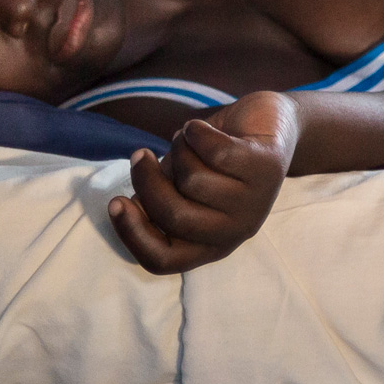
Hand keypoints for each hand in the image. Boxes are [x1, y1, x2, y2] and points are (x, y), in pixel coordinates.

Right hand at [109, 90, 296, 273]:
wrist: (266, 123)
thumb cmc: (213, 159)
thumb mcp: (178, 185)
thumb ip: (156, 200)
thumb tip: (127, 207)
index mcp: (210, 244)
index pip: (163, 260)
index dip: (132, 234)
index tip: (115, 201)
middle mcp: (235, 231)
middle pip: (175, 217)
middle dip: (147, 180)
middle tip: (139, 155)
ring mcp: (256, 202)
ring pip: (194, 179)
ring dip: (179, 149)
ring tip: (187, 139)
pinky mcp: (267, 169)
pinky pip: (216, 152)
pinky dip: (197, 132)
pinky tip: (200, 128)